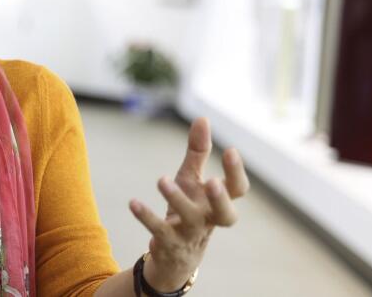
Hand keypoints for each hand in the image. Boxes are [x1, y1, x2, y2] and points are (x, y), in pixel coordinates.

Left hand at [128, 117, 249, 291]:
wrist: (175, 253)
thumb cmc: (188, 208)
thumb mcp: (192, 179)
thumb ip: (198, 151)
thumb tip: (203, 118)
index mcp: (218, 202)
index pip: (238, 190)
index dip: (236, 172)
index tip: (230, 150)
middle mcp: (209, 219)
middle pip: (227, 215)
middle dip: (221, 199)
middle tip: (213, 182)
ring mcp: (190, 234)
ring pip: (191, 220)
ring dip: (177, 200)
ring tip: (161, 179)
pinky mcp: (169, 243)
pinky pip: (159, 230)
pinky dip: (147, 216)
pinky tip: (133, 202)